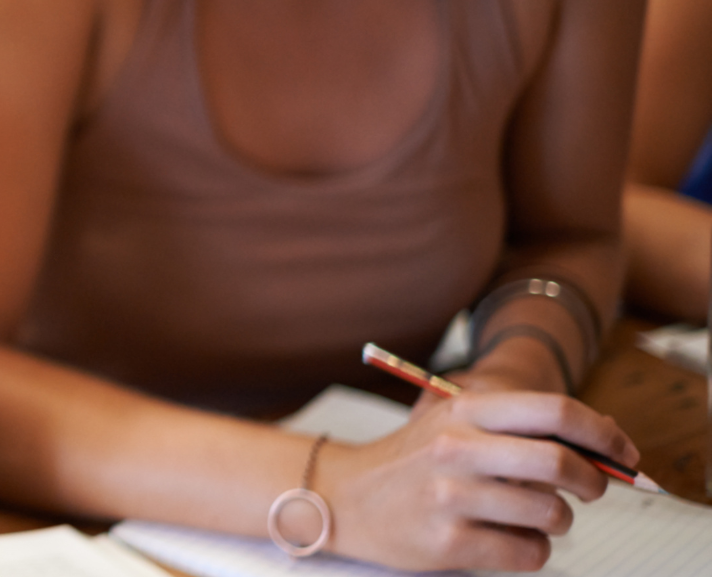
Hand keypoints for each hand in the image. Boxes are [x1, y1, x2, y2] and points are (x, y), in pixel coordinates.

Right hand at [315, 390, 637, 571]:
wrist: (343, 497)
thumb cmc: (411, 461)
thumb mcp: (453, 423)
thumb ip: (516, 426)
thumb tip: (600, 443)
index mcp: (463, 412)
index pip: (555, 412)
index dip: (603, 432)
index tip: (623, 451)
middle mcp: (457, 449)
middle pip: (559, 463)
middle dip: (593, 481)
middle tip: (594, 489)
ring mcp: (450, 497)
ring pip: (550, 514)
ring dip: (560, 520)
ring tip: (538, 517)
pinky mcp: (448, 542)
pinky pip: (528, 553)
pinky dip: (535, 551)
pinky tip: (513, 539)